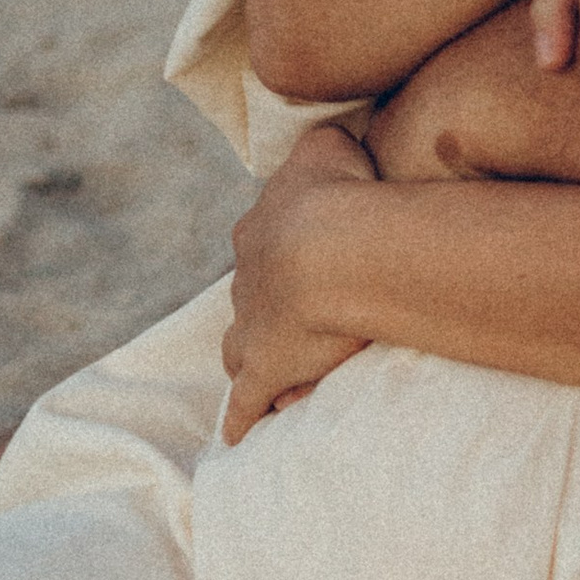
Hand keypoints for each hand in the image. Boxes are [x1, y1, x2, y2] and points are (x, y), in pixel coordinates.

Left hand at [219, 126, 378, 440]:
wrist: (334, 248)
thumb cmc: (341, 194)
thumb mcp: (329, 146)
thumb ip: (323, 144)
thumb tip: (329, 146)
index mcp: (261, 229)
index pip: (266, 242)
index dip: (287, 253)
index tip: (310, 262)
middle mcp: (246, 278)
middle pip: (251, 296)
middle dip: (268, 307)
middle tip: (298, 320)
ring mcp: (251, 327)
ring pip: (238, 346)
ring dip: (250, 357)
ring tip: (269, 372)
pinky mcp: (263, 371)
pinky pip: (245, 402)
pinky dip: (241, 418)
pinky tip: (239, 435)